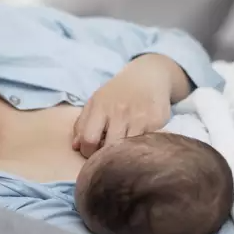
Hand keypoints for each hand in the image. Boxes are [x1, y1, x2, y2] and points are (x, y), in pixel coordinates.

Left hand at [72, 54, 186, 157]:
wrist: (149, 76)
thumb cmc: (117, 93)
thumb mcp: (96, 101)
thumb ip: (82, 124)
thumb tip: (76, 147)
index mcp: (101, 107)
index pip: (89, 139)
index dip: (87, 152)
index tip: (92, 152)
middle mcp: (120, 112)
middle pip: (109, 147)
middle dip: (106, 157)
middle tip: (107, 156)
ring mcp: (140, 118)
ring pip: (128, 150)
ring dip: (123, 155)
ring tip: (122, 151)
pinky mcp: (157, 123)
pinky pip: (144, 145)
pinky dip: (139, 148)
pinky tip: (138, 144)